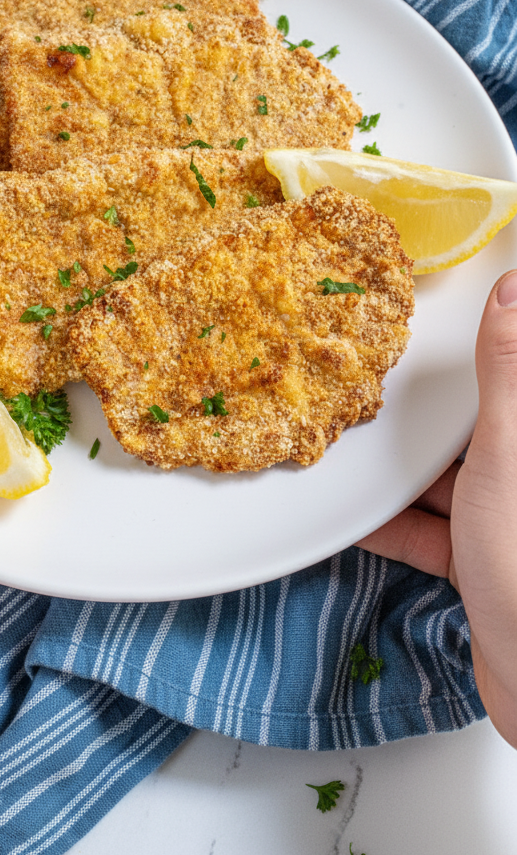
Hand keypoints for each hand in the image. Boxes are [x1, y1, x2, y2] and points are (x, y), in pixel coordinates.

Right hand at [357, 270, 516, 748]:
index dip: (474, 362)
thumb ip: (505, 375)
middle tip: (375, 394)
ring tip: (353, 455)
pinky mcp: (485, 564)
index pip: (502, 387)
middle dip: (426, 420)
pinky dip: (397, 526)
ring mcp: (507, 522)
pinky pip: (433, 531)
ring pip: (449, 481)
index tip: (432, 333)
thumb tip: (515, 290)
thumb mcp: (504, 456)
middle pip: (473, 432)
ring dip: (404, 475)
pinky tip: (357, 517)